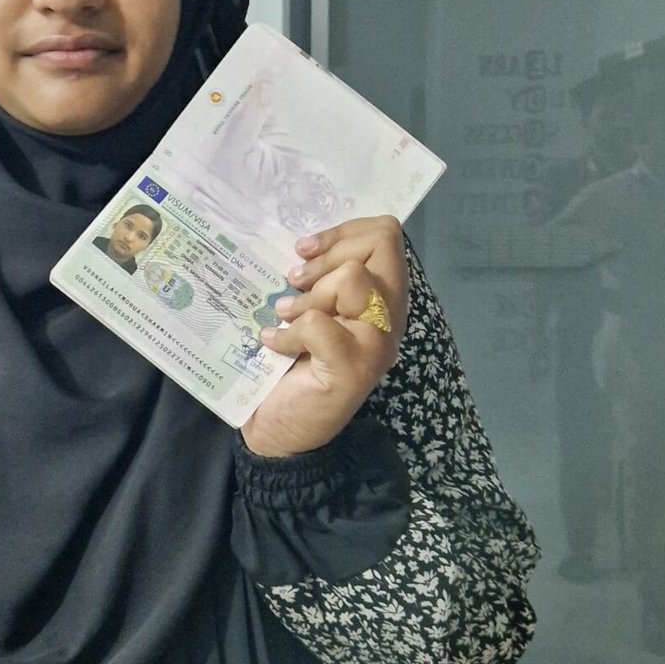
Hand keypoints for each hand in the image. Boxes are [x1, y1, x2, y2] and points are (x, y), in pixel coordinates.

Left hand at [240, 215, 407, 460]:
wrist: (280, 431)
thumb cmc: (291, 366)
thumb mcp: (308, 309)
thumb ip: (319, 278)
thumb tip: (302, 244)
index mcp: (383, 298)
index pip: (386, 234)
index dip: (343, 232)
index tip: (305, 249)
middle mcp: (390, 317)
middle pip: (379, 245)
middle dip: (328, 259)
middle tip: (295, 282)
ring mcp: (377, 344)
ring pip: (352, 279)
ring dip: (308, 297)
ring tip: (286, 316)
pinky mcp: (354, 369)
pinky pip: (319, 324)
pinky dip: (287, 333)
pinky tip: (274, 345)